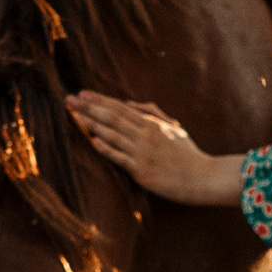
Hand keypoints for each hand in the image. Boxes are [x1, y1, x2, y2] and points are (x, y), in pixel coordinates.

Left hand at [67, 90, 245, 207]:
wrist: (202, 177)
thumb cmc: (187, 153)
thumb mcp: (174, 127)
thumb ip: (152, 113)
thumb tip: (129, 103)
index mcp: (151, 124)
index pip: (120, 108)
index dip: (99, 100)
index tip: (82, 94)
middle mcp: (145, 135)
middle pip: (112, 117)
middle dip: (88, 108)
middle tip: (69, 100)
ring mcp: (143, 153)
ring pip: (113, 135)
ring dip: (92, 124)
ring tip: (74, 115)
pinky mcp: (142, 171)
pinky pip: (120, 158)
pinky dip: (107, 148)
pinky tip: (93, 140)